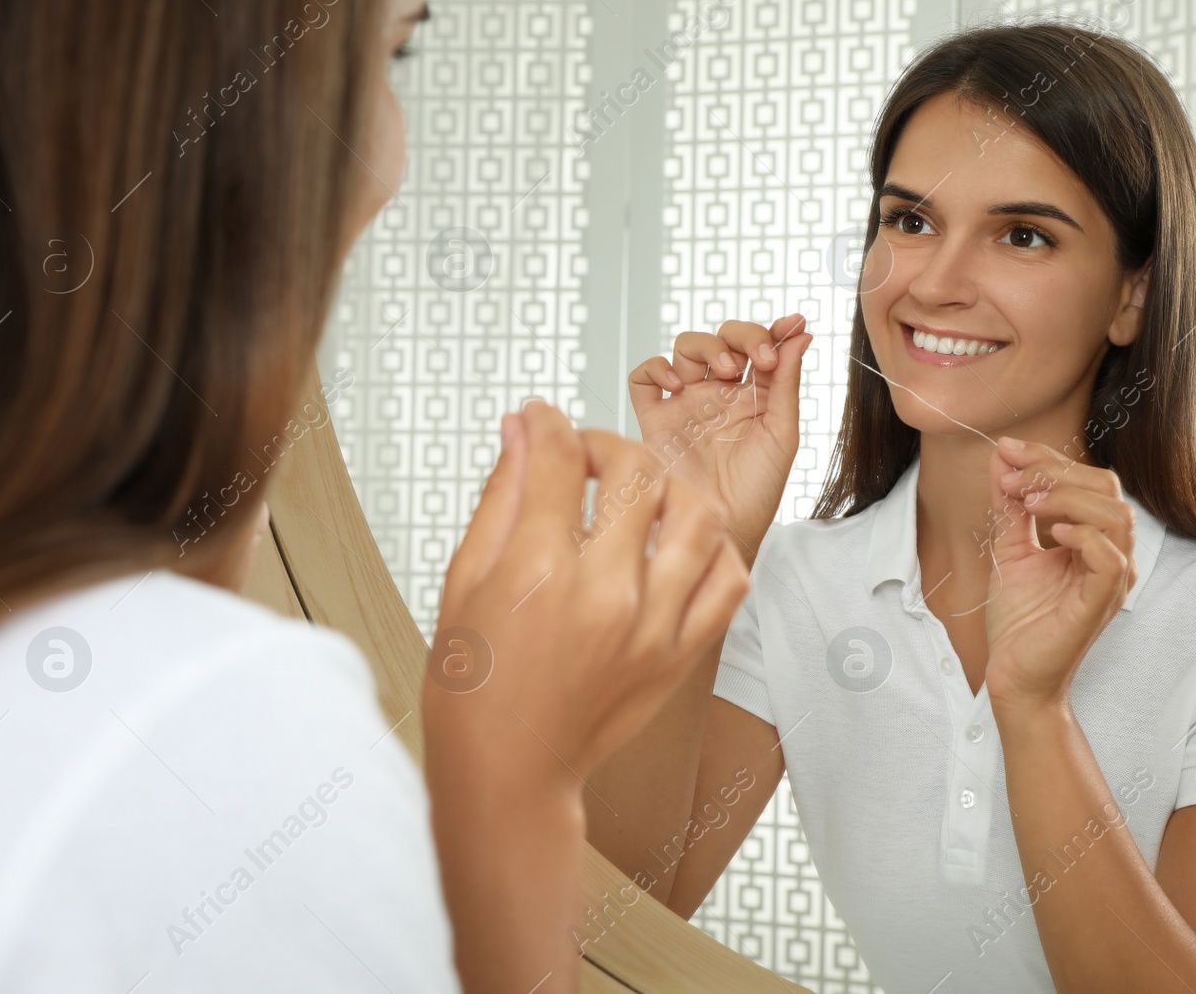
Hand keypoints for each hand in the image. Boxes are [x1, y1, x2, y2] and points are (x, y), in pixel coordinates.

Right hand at [425, 400, 750, 785]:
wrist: (510, 771)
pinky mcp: (681, 655)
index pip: (559, 456)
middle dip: (608, 444)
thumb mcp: (466, 581)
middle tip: (587, 459)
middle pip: (636, 471)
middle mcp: (604, 594)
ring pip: (697, 514)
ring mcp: (652, 626)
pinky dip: (713, 548)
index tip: (542, 422)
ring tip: (640, 495)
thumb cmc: (476, 685)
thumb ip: (502, 496)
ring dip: (669, 487)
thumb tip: (522, 428)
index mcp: (537, 572)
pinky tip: (678, 545)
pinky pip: (729, 579)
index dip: (547, 423)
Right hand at [627, 315, 812, 563]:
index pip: (760, 347)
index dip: (773, 331)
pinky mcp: (655, 419)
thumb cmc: (756, 494)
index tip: (791, 326)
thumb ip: (787, 382)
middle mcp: (718, 395)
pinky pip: (644, 379)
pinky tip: (679, 385)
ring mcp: (685, 404)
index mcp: (753, 397)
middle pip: (722, 338)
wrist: (723, 530)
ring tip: (725, 371)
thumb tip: (801, 334)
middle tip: (759, 358)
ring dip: (706, 347)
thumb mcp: (782, 434)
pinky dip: (657, 369)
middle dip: (743, 336)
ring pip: (685, 348)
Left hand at [981, 438, 1136, 712]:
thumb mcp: (1009, 548)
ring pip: (1115, 515)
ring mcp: (1111, 579)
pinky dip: (1084, 535)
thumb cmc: (1019, 619)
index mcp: (1095, 540)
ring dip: (1067, 497)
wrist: (1013, 674)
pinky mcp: (1102, 602)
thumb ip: (1010, 504)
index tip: (1006, 451)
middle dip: (1055, 471)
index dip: (1048, 459)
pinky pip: (1110, 558)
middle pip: (1106, 488)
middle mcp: (1112, 555)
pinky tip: (1052, 534)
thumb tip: (1002, 455)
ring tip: (1028, 502)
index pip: (1089, 480)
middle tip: (1012, 479)